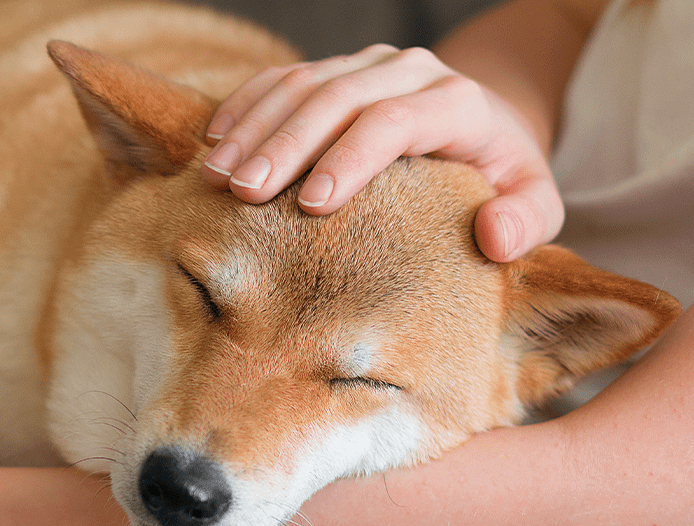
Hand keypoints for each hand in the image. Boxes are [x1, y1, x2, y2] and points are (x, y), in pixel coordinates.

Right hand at [201, 44, 562, 261]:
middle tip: (243, 192)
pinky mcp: (335, 69)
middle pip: (338, 97)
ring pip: (302, 83)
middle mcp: (409, 70)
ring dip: (254, 129)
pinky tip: (215, 141)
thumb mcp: (534, 202)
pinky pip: (282, 78)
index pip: (393, 120)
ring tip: (216, 176)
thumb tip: (493, 236)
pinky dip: (245, 106)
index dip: (350, 158)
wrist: (485, 128)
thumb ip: (528, 221)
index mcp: (458, 100)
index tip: (312, 205)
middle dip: (286, 145)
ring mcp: (367, 65)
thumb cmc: (500, 178)